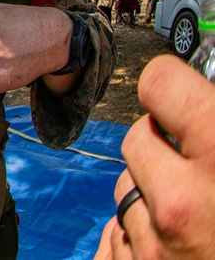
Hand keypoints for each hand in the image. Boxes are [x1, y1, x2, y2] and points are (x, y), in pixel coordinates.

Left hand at [96, 55, 214, 258]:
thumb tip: (208, 94)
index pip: (158, 83)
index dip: (175, 89)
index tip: (188, 100)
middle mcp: (182, 202)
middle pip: (138, 137)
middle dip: (166, 146)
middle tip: (205, 166)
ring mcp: (156, 245)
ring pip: (127, 186)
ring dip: (155, 192)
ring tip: (206, 214)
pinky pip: (121, 234)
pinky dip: (144, 234)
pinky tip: (186, 246)